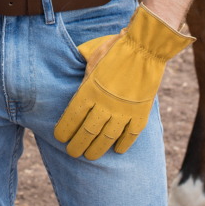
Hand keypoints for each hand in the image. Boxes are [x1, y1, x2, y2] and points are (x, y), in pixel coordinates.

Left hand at [54, 4, 192, 159]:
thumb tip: (75, 77)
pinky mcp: (140, 114)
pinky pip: (130, 136)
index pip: (72, 117)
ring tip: (90, 156)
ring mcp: (123, 112)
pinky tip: (117, 150)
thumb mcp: (91, 58)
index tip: (60, 137)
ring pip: (106, 139)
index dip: (64, 130)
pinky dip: (123, 145)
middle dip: (77, 145)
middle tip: (72, 152)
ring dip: (97, 149)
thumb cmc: (114, 49)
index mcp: (89, 91)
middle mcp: (104, 105)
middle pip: (87, 132)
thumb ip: (83, 74)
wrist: (144, 49)